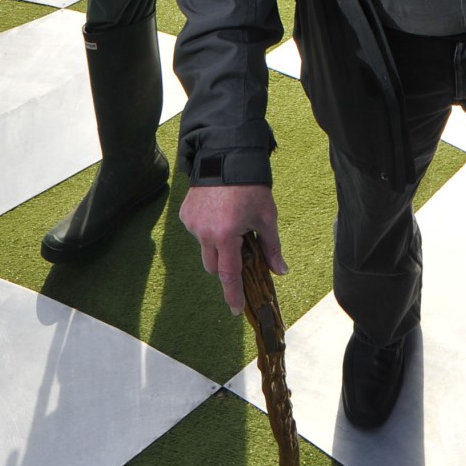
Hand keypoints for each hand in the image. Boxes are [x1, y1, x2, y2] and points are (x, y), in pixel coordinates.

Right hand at [180, 183, 286, 314]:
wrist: (225, 155)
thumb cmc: (251, 186)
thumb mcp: (266, 217)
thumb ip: (271, 247)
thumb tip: (280, 270)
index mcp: (226, 236)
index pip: (229, 275)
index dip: (233, 294)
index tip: (237, 310)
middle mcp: (204, 233)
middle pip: (214, 266)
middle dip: (226, 267)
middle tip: (242, 253)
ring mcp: (191, 224)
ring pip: (205, 248)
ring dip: (217, 245)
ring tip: (231, 222)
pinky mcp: (184, 214)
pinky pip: (197, 231)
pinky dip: (208, 230)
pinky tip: (219, 212)